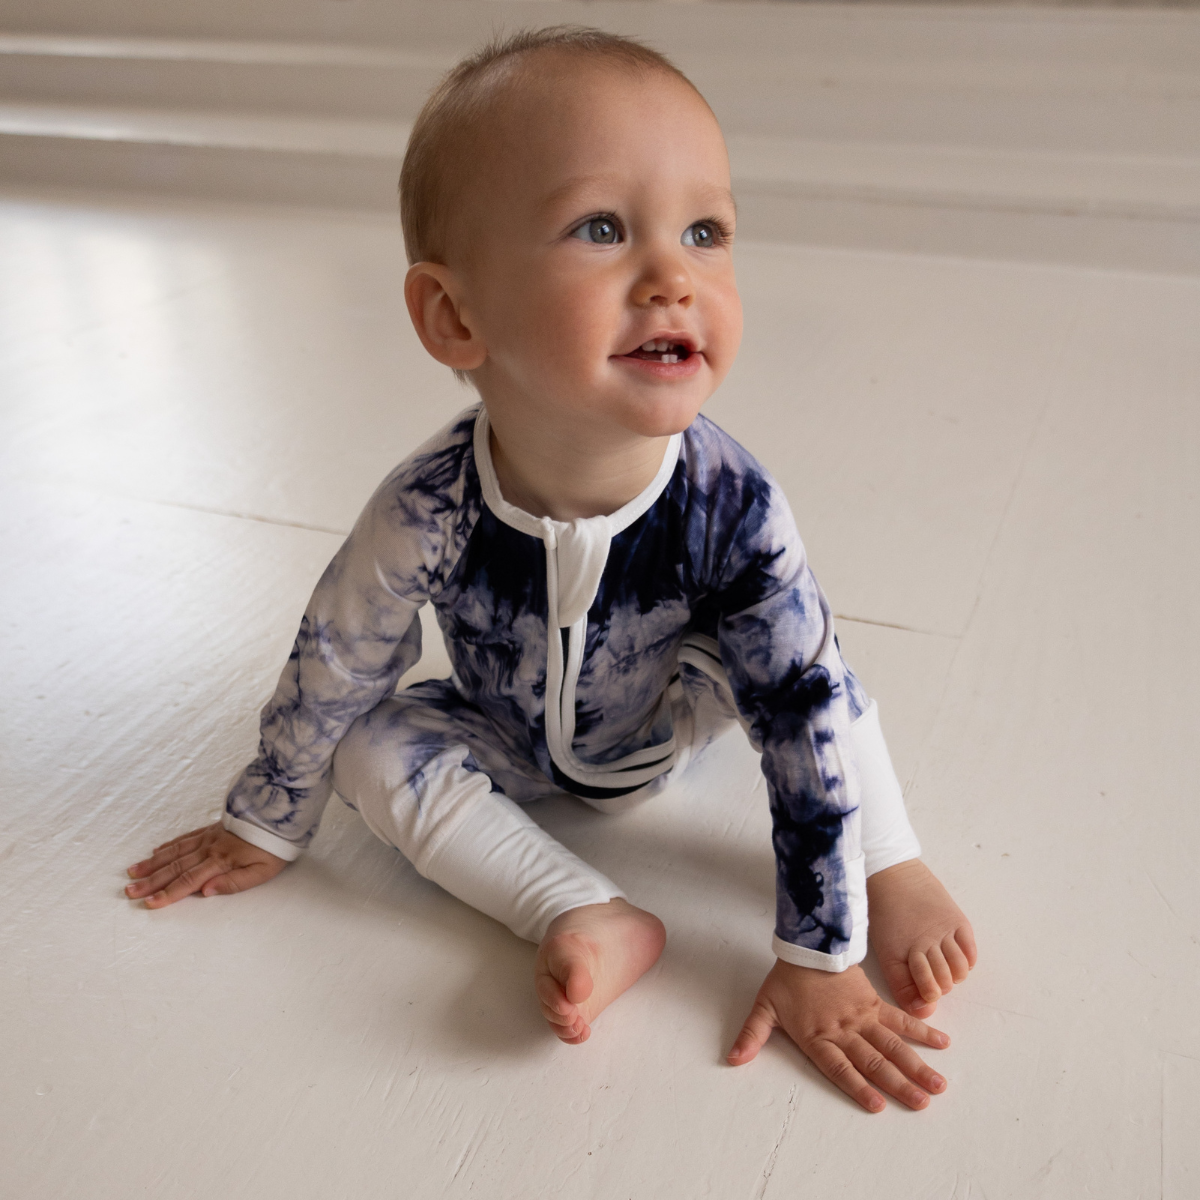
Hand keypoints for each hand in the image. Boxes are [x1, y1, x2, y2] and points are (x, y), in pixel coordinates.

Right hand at [125, 821, 288, 907]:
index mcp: (221, 861)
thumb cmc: (274, 846)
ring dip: (152, 863)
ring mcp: (208, 837)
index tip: (149, 903)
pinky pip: (185, 838)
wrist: (280, 813)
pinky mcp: (211, 828)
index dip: (168, 894)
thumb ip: (234, 883)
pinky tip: (156, 850)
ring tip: (132, 872)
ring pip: (175, 851)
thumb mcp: (263, 871)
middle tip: (129, 891)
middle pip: (175, 867)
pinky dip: (169, 845)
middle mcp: (209, 849)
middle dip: (150, 881)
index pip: (189, 881)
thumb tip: (206, 892)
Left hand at [727, 960, 949, 1112]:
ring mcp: (862, 1017)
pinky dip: (921, 1030)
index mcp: (817, 1037)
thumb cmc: (786, 979)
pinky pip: (900, 1019)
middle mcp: (844, 1031)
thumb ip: (752, 1035)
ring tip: (937, 1085)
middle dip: (899, 1084)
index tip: (878, 1106)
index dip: (858, 1087)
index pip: (840, 1068)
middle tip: (923, 1103)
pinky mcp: (873, 1002)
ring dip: (916, 1065)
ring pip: (892, 1044)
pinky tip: (941, 1042)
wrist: (806, 945)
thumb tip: (733, 1059)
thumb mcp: (764, 1008)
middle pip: (874, 1061)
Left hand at [867, 858, 977, 1017]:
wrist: (892, 874)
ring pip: (960, 970)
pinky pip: (971, 952)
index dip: (925, 999)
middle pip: (943, 983)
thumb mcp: (884, 950)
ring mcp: (943, 931)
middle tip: (934, 978)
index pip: (920, 991)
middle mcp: (924, 943)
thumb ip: (901, 982)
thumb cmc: (882, 913)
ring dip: (954, 975)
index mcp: (900, 952)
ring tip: (945, 966)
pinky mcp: (957, 920)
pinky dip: (967, 961)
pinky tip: (956, 957)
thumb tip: (922, 1011)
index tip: (924, 997)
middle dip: (940, 987)